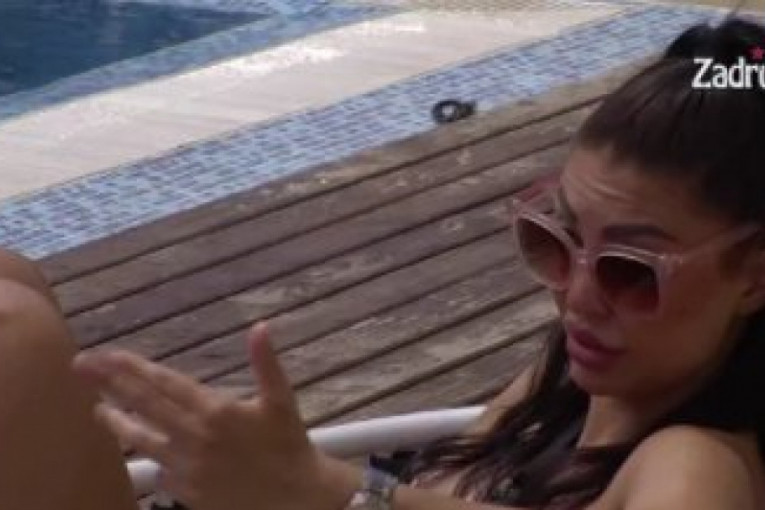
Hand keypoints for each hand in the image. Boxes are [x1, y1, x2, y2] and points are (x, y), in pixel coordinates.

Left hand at [72, 322, 359, 509]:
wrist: (295, 498)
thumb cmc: (289, 444)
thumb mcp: (282, 400)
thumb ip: (266, 362)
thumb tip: (261, 326)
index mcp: (216, 411)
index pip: (165, 384)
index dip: (133, 368)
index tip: (108, 355)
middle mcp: (195, 438)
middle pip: (144, 406)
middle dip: (110, 383)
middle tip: (82, 366)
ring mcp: (187, 468)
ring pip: (142, 441)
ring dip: (117, 422)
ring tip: (97, 409)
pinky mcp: (187, 492)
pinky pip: (159, 469)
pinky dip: (147, 455)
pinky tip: (139, 446)